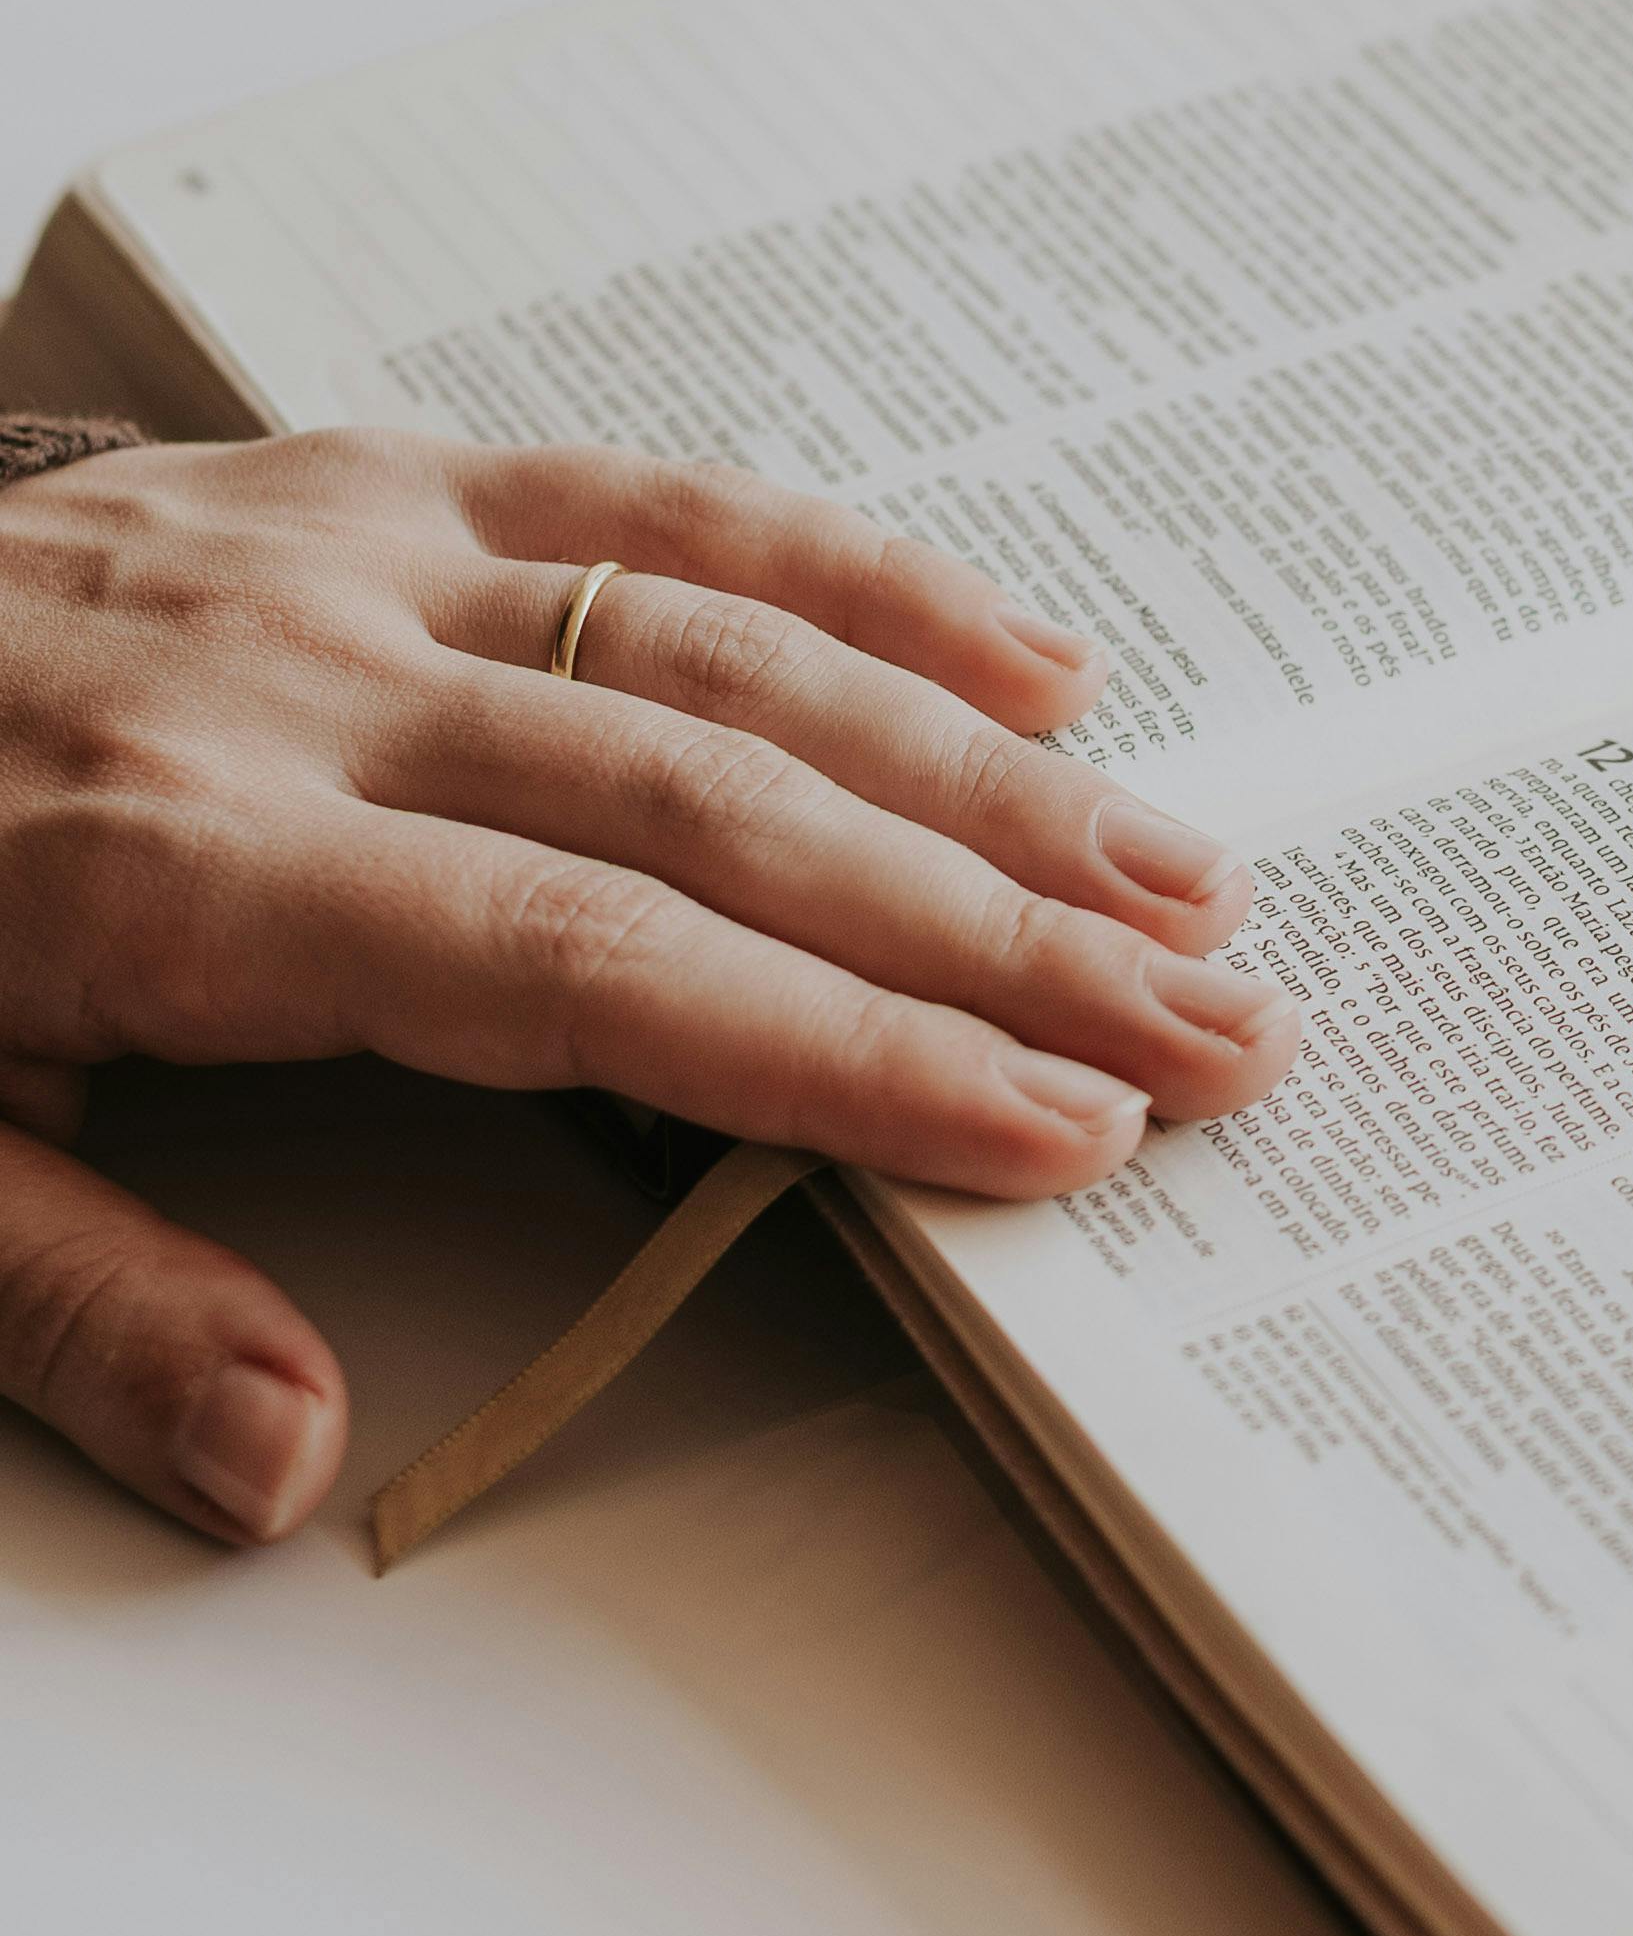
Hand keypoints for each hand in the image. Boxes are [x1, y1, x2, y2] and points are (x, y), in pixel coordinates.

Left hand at [0, 428, 1300, 1549]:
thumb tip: (292, 1463)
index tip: (1046, 1131)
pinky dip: (857, 565)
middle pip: (719, 809)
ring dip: (984, 763)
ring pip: (726, 646)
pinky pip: (652, 498)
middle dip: (996, 929)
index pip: (590, 975)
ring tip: (1181, 872)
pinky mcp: (374, 472)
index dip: (836, 1052)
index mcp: (193, 866)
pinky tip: (1023, 643)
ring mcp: (356, 553)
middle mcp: (312, 683)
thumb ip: (80, 1303)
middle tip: (1216, 1028)